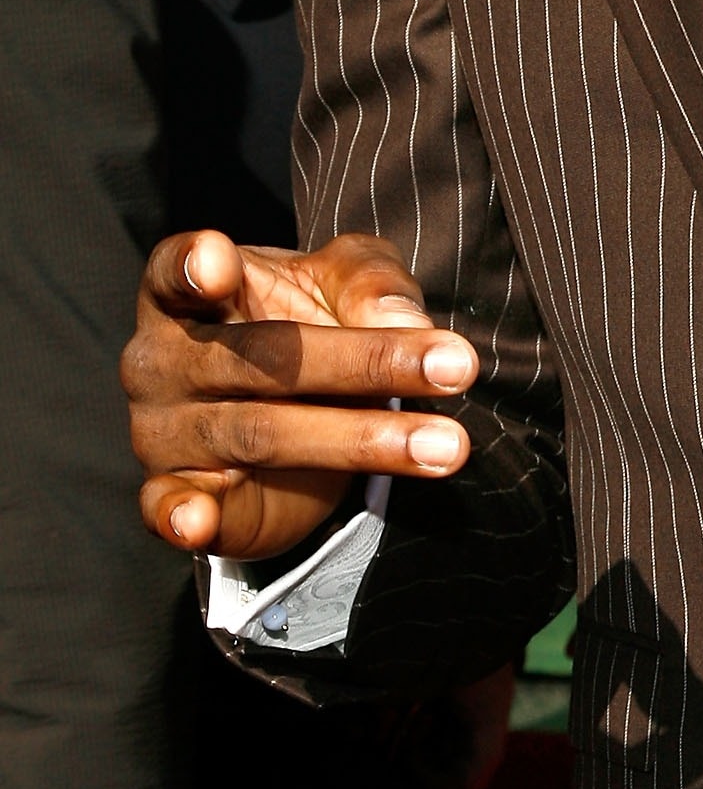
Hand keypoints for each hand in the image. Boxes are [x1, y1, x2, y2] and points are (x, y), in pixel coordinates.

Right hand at [122, 228, 477, 559]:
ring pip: (259, 433)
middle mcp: (161, 359)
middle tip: (456, 368)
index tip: (220, 264)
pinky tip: (201, 523)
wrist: (291, 408)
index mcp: (186, 292)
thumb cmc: (306, 321)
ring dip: (358, 441)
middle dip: (363, 363)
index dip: (193, 266)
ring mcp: (164, 431)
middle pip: (260, 358)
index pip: (175, 270)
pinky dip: (187, 518)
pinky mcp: (178, 494)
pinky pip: (174, 508)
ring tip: (442, 446)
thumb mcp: (347, 282)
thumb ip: (373, 286)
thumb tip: (406, 323)